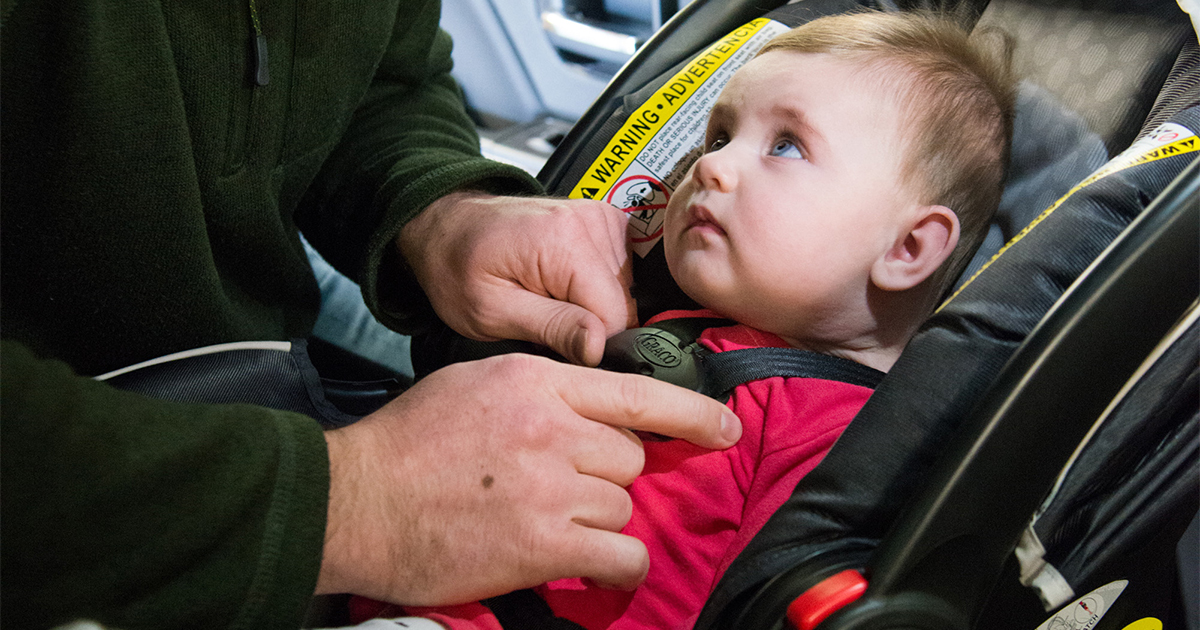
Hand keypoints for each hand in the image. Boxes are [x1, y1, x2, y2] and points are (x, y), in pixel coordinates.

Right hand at [315, 353, 741, 604]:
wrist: (357, 499)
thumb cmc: (409, 440)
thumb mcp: (475, 384)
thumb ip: (541, 388)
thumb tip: (594, 407)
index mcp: (537, 382)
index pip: (635, 392)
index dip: (689, 414)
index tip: (724, 428)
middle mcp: (553, 429)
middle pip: (630, 456)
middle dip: (607, 474)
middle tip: (560, 486)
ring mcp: (551, 487)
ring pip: (622, 504)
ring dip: (598, 518)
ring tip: (548, 521)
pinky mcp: (542, 544)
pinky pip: (621, 553)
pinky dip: (616, 564)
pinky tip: (594, 564)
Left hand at [397, 192, 636, 365]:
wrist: (449, 228)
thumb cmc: (458, 265)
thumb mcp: (492, 312)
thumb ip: (552, 328)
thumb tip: (599, 347)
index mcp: (564, 241)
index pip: (615, 318)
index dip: (587, 342)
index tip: (554, 340)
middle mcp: (590, 222)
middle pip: (624, 304)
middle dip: (589, 323)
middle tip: (543, 316)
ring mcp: (601, 218)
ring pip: (626, 291)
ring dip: (592, 305)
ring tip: (548, 297)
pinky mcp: (605, 222)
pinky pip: (622, 272)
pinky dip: (596, 287)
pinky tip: (563, 284)